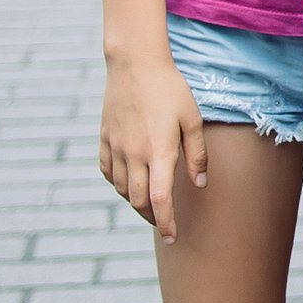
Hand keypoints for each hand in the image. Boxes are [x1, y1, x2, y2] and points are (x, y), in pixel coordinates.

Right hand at [98, 53, 206, 242]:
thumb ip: (196, 154)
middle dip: (152, 217)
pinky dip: (119, 184)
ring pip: (122, 189)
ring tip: (150, 204)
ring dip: (136, 202)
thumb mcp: (193, 119)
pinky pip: (108, 173)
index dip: (166, 223)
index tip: (172, 237)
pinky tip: (129, 183)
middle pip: (138, 200)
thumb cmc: (170, 90)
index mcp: (158, 152)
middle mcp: (133, 155)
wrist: (135, 65)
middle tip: (164, 223)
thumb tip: (199, 184)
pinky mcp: (103, 140)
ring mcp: (115, 148)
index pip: (160, 200)